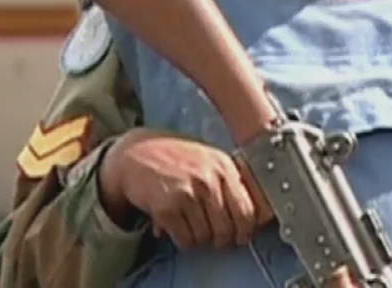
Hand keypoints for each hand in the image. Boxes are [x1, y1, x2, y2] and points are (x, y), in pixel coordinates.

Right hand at [98, 128, 273, 250]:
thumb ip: (230, 180)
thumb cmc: (174, 157)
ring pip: (206, 237)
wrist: (134, 153)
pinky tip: (177, 228)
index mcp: (223, 166)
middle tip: (214, 238)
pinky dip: (183, 240)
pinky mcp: (167, 207)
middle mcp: (208, 178)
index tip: (241, 236)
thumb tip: (256, 213)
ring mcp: (187, 192)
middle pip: (227, 228)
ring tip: (191, 226)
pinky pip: (185, 239)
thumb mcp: (208, 159)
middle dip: (222, 239)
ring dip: (199, 239)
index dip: (246, 230)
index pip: (248, 210)